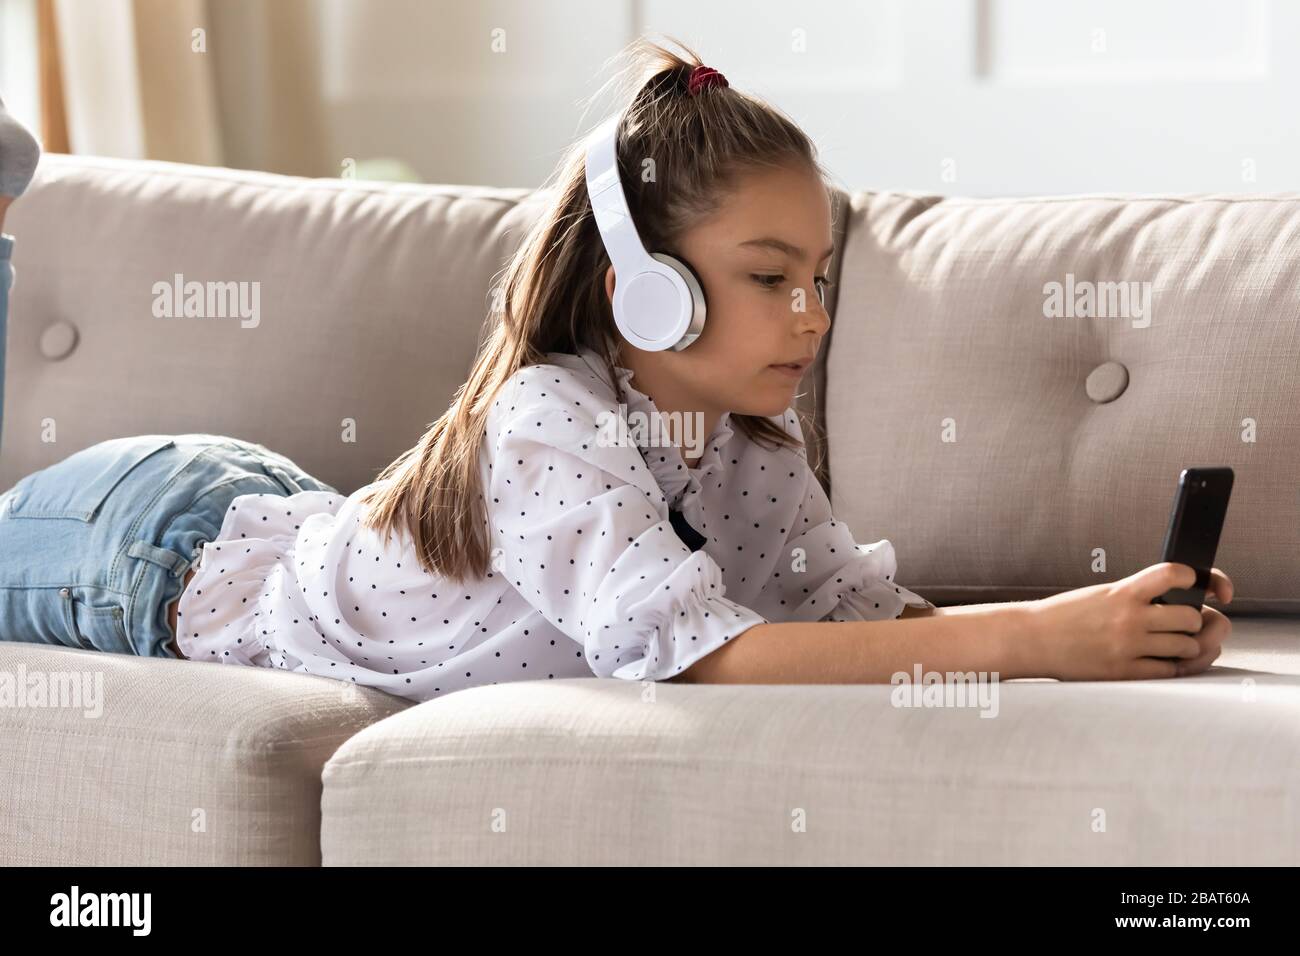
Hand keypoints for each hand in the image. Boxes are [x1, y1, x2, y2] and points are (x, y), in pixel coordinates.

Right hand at [1026, 562, 1233, 680]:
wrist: (1032, 639)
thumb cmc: (1066, 615)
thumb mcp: (1102, 595)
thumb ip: (1138, 597)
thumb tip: (1186, 607)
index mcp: (1123, 592)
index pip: (1174, 574)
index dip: (1200, 578)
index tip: (1206, 586)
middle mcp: (1129, 618)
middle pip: (1192, 617)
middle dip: (1194, 620)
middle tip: (1185, 623)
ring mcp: (1128, 646)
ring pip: (1187, 646)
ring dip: (1187, 646)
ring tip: (1173, 644)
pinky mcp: (1123, 672)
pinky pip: (1169, 671)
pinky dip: (1171, 667)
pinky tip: (1159, 661)